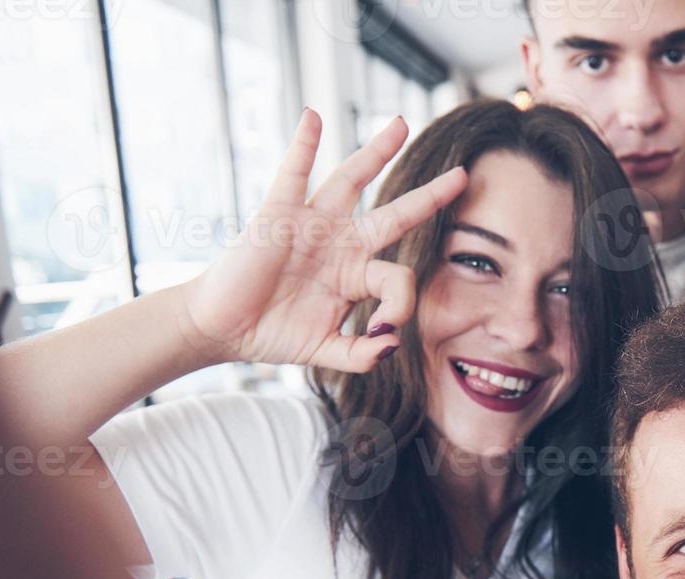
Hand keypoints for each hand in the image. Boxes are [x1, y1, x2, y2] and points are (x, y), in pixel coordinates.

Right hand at [180, 109, 466, 370]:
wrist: (222, 329)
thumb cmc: (272, 335)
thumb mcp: (324, 351)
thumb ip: (360, 355)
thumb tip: (391, 346)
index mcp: (356, 276)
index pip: (397, 277)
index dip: (401, 304)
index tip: (385, 331)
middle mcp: (341, 244)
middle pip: (395, 214)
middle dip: (429, 196)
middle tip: (462, 175)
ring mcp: (312, 225)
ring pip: (352, 181)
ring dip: (377, 152)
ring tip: (401, 125)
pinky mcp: (278, 214)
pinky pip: (294, 173)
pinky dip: (303, 145)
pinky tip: (314, 117)